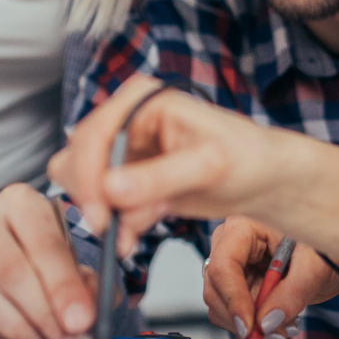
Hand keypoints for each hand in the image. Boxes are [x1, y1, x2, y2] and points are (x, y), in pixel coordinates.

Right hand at [0, 183, 96, 338]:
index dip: (63, 287)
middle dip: (41, 316)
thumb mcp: (72, 270)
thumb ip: (86, 290)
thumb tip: (86, 320)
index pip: (43, 242)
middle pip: (8, 268)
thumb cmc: (39, 268)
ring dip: (15, 332)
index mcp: (20, 201)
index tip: (80, 323)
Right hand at [47, 75, 290, 254]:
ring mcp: (126, 153)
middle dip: (92, 197)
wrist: (262, 180)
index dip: (88, 175)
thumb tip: (111, 189)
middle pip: (76, 158)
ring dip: (106, 214)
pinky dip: (116, 225)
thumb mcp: (208, 166)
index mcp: (143, 101)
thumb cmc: (247, 157)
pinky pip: (104, 206)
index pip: (94, 134)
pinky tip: (135, 236)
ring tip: (137, 228)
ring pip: (85, 186)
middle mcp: (127, 122)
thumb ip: (158, 177)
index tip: (99, 212)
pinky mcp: (129, 181)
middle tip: (111, 227)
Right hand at [204, 218, 338, 338]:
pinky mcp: (240, 284)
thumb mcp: (316, 267)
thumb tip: (266, 322)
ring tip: (286, 326)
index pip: (223, 265)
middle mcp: (231, 243)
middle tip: (275, 335)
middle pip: (216, 287)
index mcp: (244, 226)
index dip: (233, 299)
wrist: (334, 255)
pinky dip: (254, 325)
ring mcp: (233, 265)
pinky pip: (233, 312)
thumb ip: (293, 292)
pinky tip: (281, 322)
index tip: (250, 328)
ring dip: (250, 325)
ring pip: (221, 305)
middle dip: (242, 318)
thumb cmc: (327, 248)